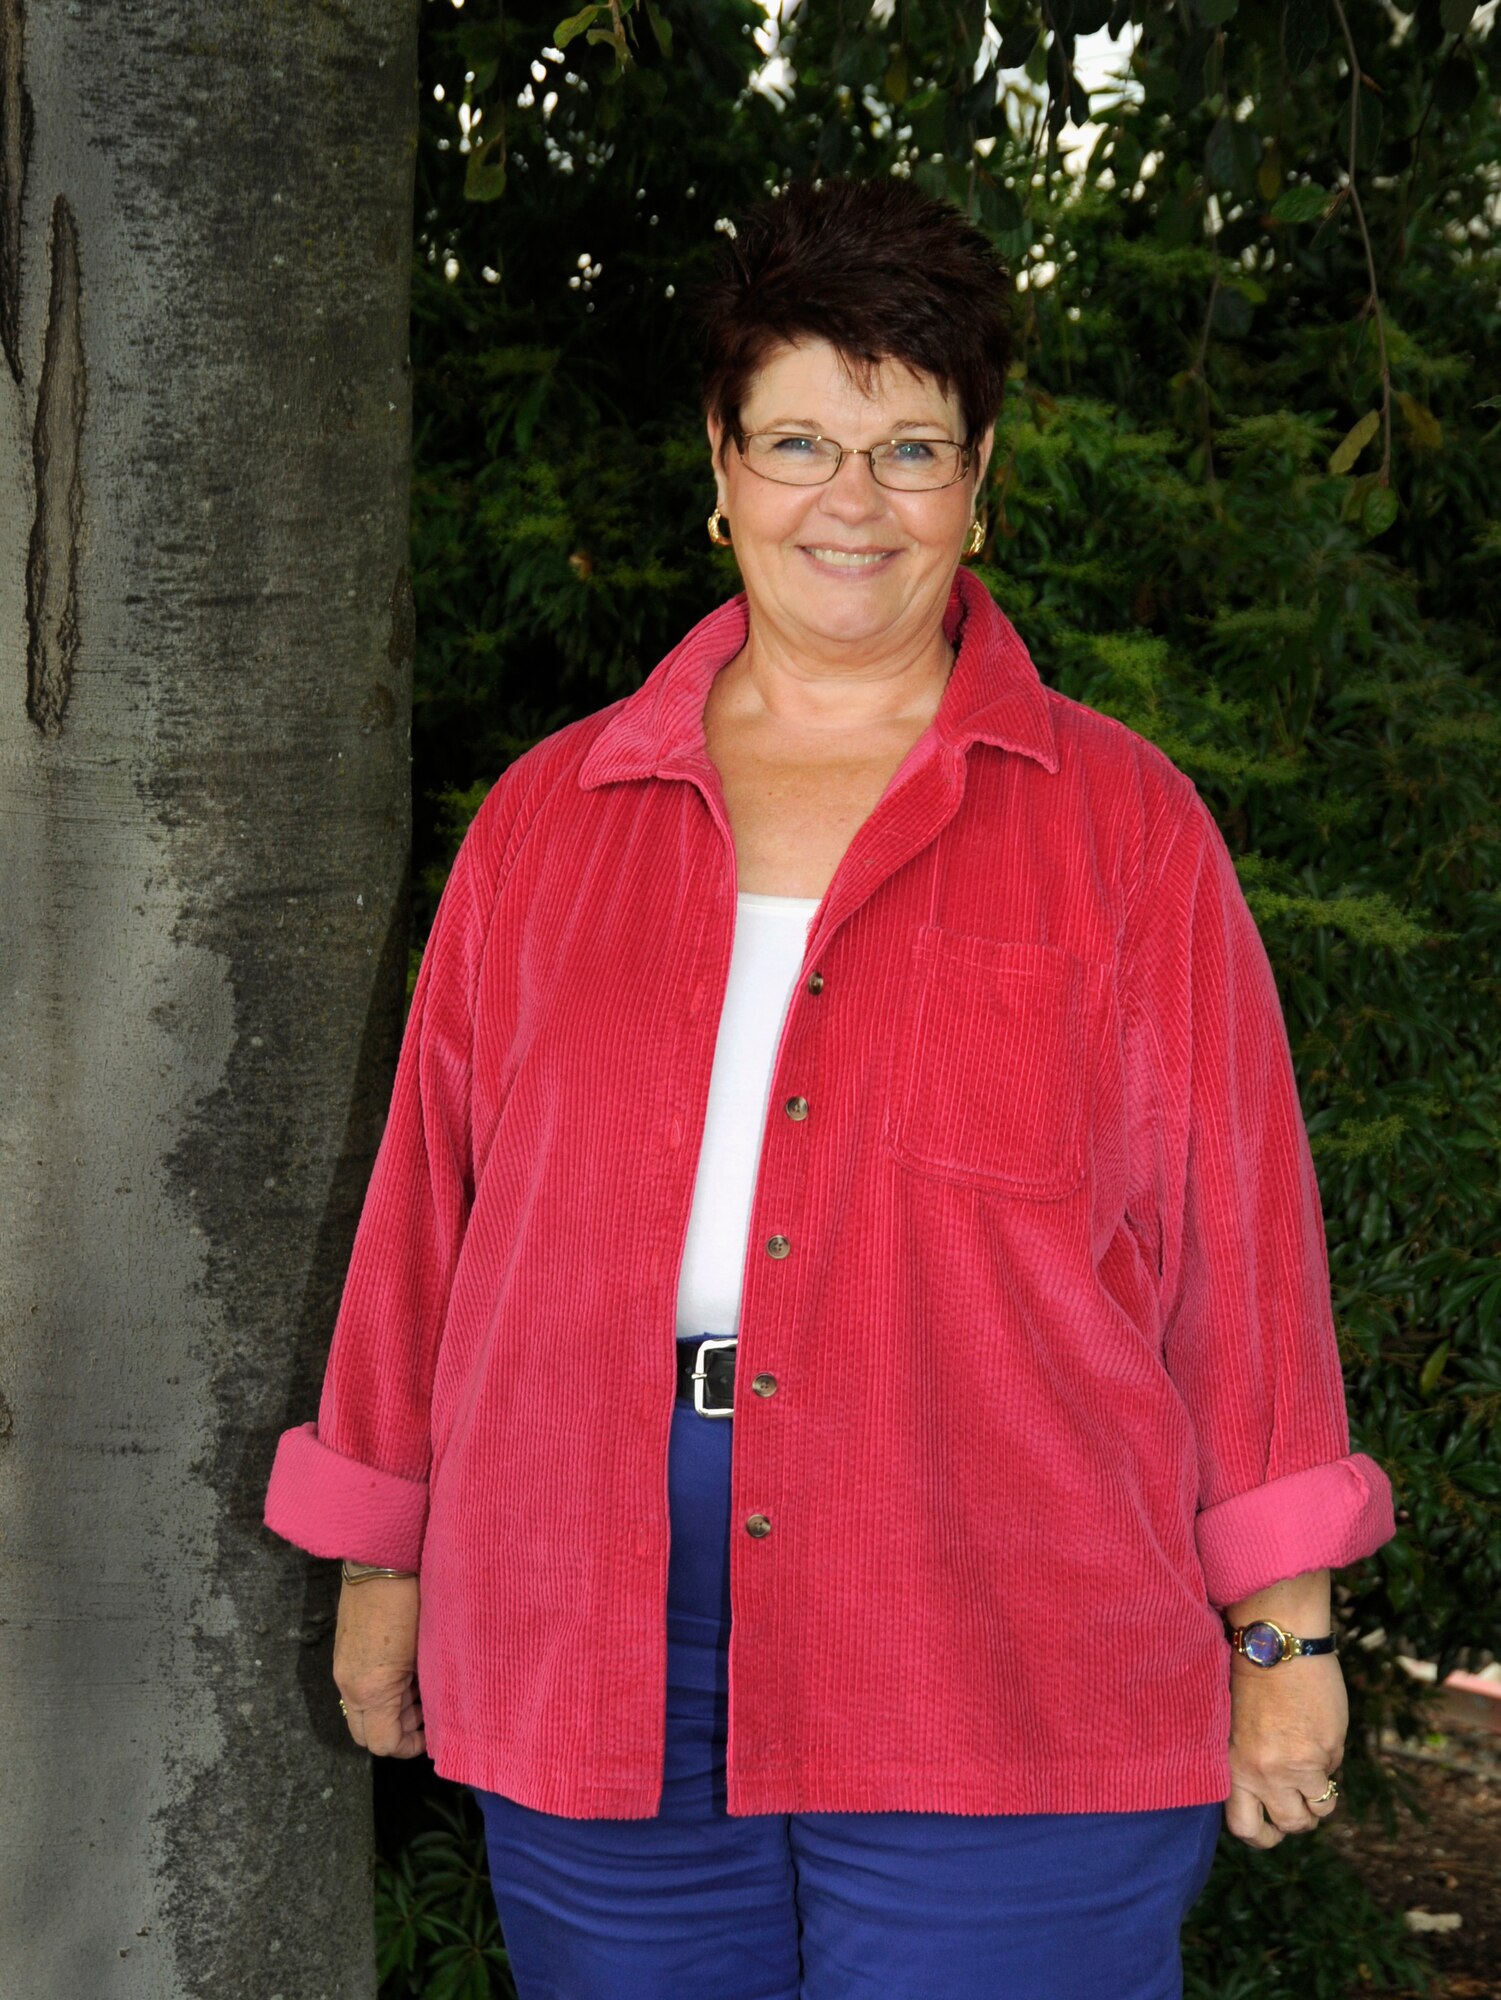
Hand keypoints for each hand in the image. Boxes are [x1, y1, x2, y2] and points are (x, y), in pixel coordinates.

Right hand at [333, 1575, 424, 1757]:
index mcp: (369, 1689)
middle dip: (397, 1731)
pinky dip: (381, 1692)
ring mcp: (343, 1668)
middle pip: (367, 1733)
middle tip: (426, 1712)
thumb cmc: (411, 1602)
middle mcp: (349, 1684)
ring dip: (391, 1711)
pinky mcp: (344, 1651)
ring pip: (363, 1711)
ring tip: (421, 1691)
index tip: (432, 1733)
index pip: (382, 1743)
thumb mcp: (423, 1652)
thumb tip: (433, 1708)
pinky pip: (359, 1688)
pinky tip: (407, 1673)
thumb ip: (422, 1689)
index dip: (409, 1746)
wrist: (382, 1559)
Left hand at [1224, 1651, 1346, 1847]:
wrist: (1276, 1643)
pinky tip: (1317, 1733)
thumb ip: (1248, 1763)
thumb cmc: (1249, 1677)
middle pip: (1291, 1825)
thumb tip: (1269, 1794)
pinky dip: (1330, 1762)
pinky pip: (1334, 1772)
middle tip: (1301, 1803)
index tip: (1270, 1830)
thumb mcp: (1234, 1728)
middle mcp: (1265, 1773)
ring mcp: (1300, 1765)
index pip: (1244, 1827)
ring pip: (1320, 1808)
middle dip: (1299, 1820)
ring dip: (1319, 1796)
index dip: (1262, 1836)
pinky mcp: (1328, 1750)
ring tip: (1312, 1769)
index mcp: (1235, 1766)